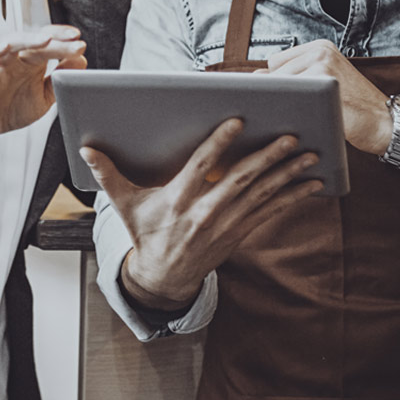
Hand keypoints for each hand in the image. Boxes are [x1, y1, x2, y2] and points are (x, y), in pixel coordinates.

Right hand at [0, 25, 86, 148]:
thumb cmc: (15, 108)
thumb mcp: (45, 96)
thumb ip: (60, 79)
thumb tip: (81, 60)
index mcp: (33, 61)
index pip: (50, 42)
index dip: (64, 40)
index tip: (80, 44)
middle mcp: (18, 58)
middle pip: (36, 40)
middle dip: (56, 40)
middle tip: (74, 41)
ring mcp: (0, 64)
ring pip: (13, 42)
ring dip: (30, 39)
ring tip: (47, 39)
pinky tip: (5, 47)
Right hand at [82, 119, 322, 307]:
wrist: (164, 278)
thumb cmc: (145, 234)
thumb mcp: (124, 205)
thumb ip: (108, 175)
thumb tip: (86, 148)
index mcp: (177, 201)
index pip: (201, 168)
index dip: (219, 145)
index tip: (238, 122)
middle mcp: (205, 213)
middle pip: (240, 181)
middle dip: (267, 158)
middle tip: (291, 136)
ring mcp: (226, 225)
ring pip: (262, 195)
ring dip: (288, 174)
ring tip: (310, 154)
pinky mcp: (240, 232)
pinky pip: (271, 212)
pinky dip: (293, 197)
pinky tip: (313, 183)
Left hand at [262, 40, 390, 154]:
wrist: (385, 122)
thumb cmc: (352, 108)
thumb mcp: (325, 84)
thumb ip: (296, 78)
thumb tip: (253, 77)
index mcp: (319, 47)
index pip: (275, 63)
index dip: (276, 85)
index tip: (281, 101)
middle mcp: (319, 51)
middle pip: (274, 74)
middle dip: (276, 95)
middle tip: (289, 113)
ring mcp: (322, 64)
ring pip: (280, 86)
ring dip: (281, 104)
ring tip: (296, 118)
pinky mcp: (324, 82)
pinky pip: (291, 97)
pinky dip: (290, 112)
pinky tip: (299, 122)